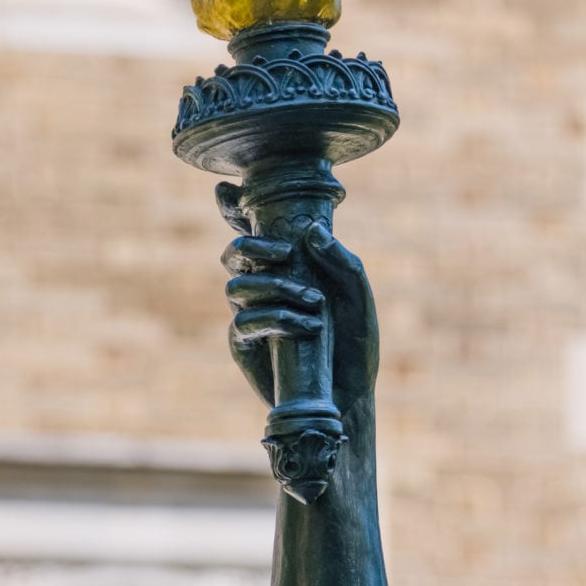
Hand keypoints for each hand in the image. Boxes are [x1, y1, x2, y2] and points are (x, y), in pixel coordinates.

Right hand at [218, 184, 378, 416]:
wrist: (351, 397)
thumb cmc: (355, 347)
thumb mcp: (359, 300)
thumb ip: (342, 263)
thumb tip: (312, 231)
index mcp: (289, 270)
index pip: (255, 233)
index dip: (233, 209)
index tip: (226, 189)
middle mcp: (264, 290)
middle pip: (233, 254)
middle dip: (251, 245)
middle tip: (286, 253)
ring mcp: (252, 319)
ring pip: (235, 287)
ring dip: (275, 287)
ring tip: (314, 303)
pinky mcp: (246, 348)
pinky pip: (243, 324)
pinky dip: (274, 319)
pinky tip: (306, 327)